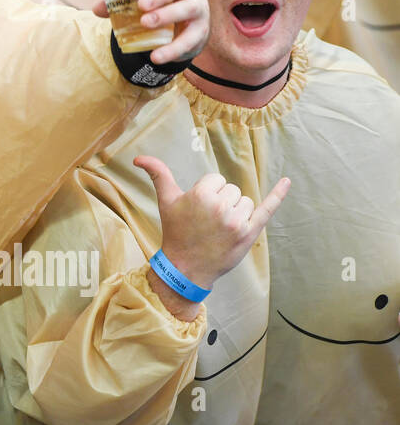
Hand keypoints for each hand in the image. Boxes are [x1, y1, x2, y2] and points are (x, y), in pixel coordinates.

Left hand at [133, 0, 209, 64]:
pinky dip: (172, 49)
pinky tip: (156, 56)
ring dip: (166, 15)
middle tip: (142, 4)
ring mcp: (200, 9)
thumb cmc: (160, 5)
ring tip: (145, 23)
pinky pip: (188, 40)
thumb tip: (96, 8)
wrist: (181, 32)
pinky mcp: (200, 32)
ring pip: (189, 9)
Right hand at [135, 155, 287, 301]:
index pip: (216, 180)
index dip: (208, 193)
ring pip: (245, 202)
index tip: (199, 211)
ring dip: (236, 211)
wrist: (185, 268)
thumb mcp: (166, 201)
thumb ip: (157, 175)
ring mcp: (237, 220)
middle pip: (232, 190)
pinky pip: (267, 209)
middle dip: (222, 202)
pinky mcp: (249, 233)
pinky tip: (287, 181)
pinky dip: (278, 195)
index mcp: (201, 194)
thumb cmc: (176, 232)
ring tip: (220, 228)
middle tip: (208, 223)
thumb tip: (138, 157)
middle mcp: (221, 206)